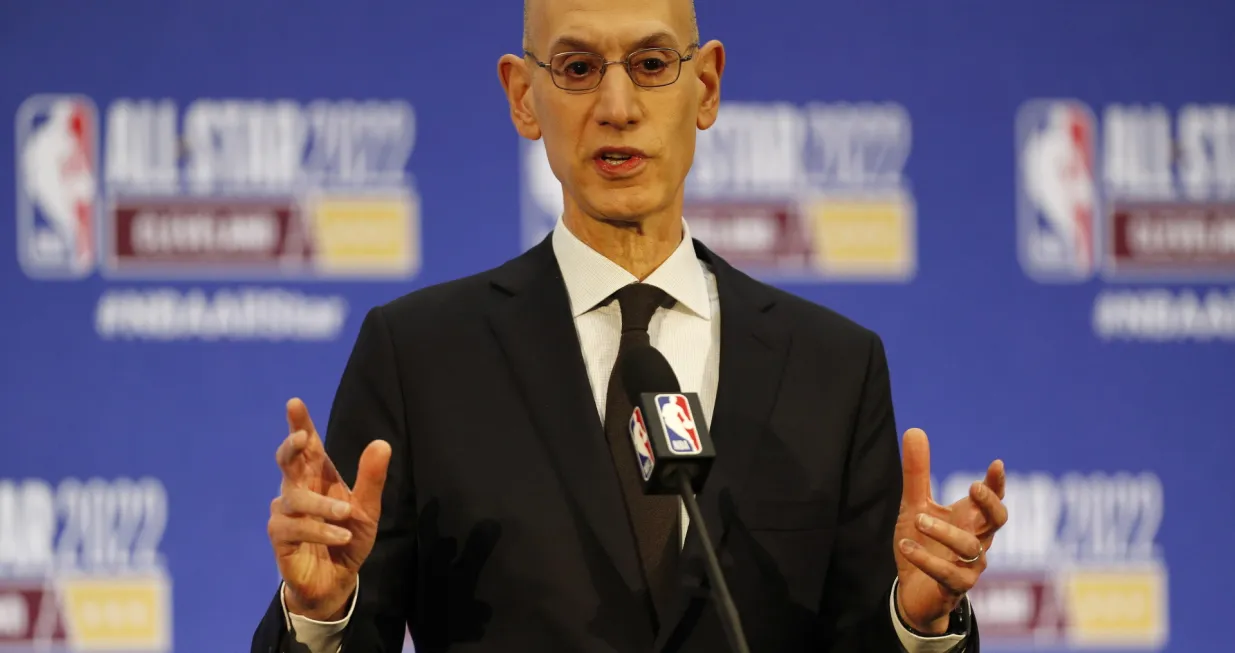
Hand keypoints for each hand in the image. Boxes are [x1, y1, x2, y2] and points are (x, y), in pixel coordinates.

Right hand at [268, 398, 391, 620]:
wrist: (336, 579)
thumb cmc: (348, 537)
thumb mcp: (368, 509)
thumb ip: (372, 478)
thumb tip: (381, 443)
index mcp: (319, 477)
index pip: (308, 446)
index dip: (300, 424)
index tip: (295, 403)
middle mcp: (298, 489)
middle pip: (287, 461)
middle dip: (292, 446)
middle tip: (302, 438)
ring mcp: (286, 513)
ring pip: (295, 499)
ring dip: (322, 506)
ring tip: (347, 515)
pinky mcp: (280, 537)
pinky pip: (294, 527)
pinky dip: (319, 530)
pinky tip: (339, 535)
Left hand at [893, 428, 1007, 634]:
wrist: (913, 592)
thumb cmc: (923, 544)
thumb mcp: (915, 505)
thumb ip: (917, 473)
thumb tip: (915, 429)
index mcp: (971, 519)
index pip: (992, 499)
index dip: (997, 483)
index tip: (996, 464)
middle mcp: (976, 541)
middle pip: (998, 521)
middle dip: (990, 504)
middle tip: (972, 487)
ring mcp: (969, 566)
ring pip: (971, 547)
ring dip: (945, 532)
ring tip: (917, 519)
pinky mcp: (954, 588)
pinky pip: (948, 574)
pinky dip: (927, 559)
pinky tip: (905, 545)